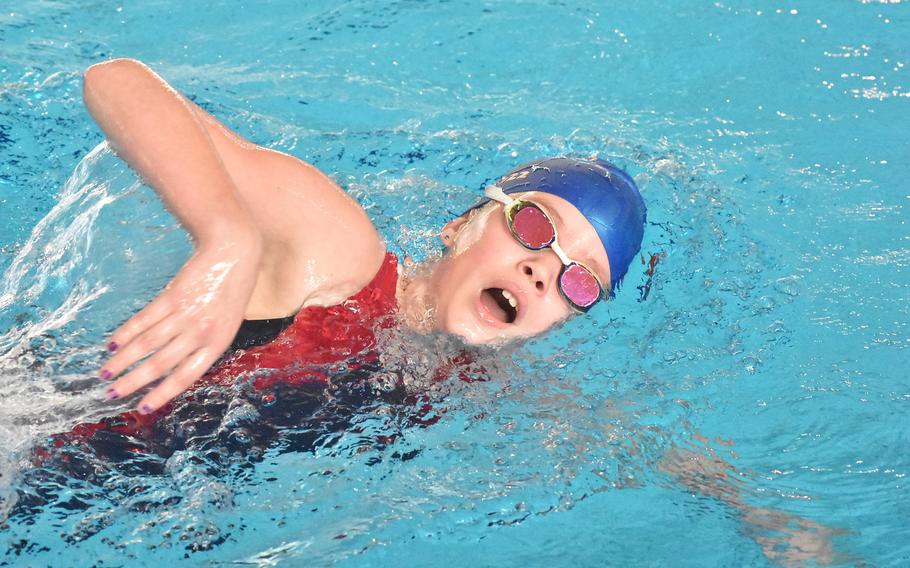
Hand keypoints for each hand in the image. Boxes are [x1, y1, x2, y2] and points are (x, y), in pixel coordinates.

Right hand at [99, 235, 261, 412]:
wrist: (234, 252)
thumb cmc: (233, 289)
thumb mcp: (228, 322)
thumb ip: (206, 342)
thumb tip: (176, 362)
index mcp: (218, 343)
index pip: (186, 376)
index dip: (162, 393)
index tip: (142, 408)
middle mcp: (201, 332)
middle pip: (161, 363)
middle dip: (134, 381)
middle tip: (112, 394)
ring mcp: (186, 314)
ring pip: (148, 343)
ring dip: (124, 359)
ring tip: (106, 372)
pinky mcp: (172, 296)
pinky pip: (145, 319)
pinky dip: (127, 333)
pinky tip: (113, 344)